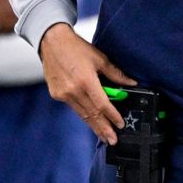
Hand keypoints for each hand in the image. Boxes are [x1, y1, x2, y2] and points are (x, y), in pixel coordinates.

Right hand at [39, 22, 135, 143]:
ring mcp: (63, 94)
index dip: (112, 116)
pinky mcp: (57, 94)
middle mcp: (73, 91)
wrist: (51, 42)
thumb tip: (131, 83)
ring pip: (82, 114)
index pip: (102, 104)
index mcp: (86, 81)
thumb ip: (116, 73)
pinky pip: (73, 108)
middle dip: (103, 129)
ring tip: (103, 136)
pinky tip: (90, 120)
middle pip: (92, 114)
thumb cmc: (76, 48)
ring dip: (93, 126)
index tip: (120, 125)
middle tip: (112, 140)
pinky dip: (83, 114)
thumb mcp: (100, 58)